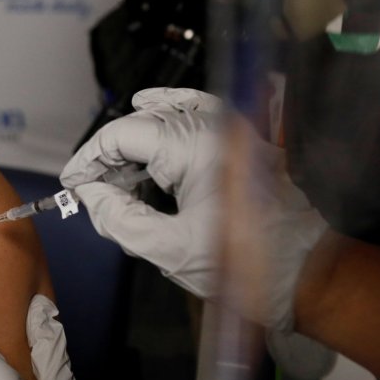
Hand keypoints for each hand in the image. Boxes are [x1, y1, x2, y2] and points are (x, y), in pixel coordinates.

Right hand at [60, 88, 326, 330]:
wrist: (307, 273)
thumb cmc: (247, 265)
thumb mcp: (169, 250)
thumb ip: (119, 218)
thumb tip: (89, 194)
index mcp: (195, 149)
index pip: (122, 135)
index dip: (89, 159)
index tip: (72, 183)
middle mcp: (213, 128)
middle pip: (140, 124)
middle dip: (109, 157)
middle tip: (94, 192)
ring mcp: (230, 128)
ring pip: (162, 115)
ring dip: (134, 142)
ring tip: (118, 178)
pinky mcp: (239, 137)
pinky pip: (194, 106)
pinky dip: (166, 107)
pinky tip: (146, 106)